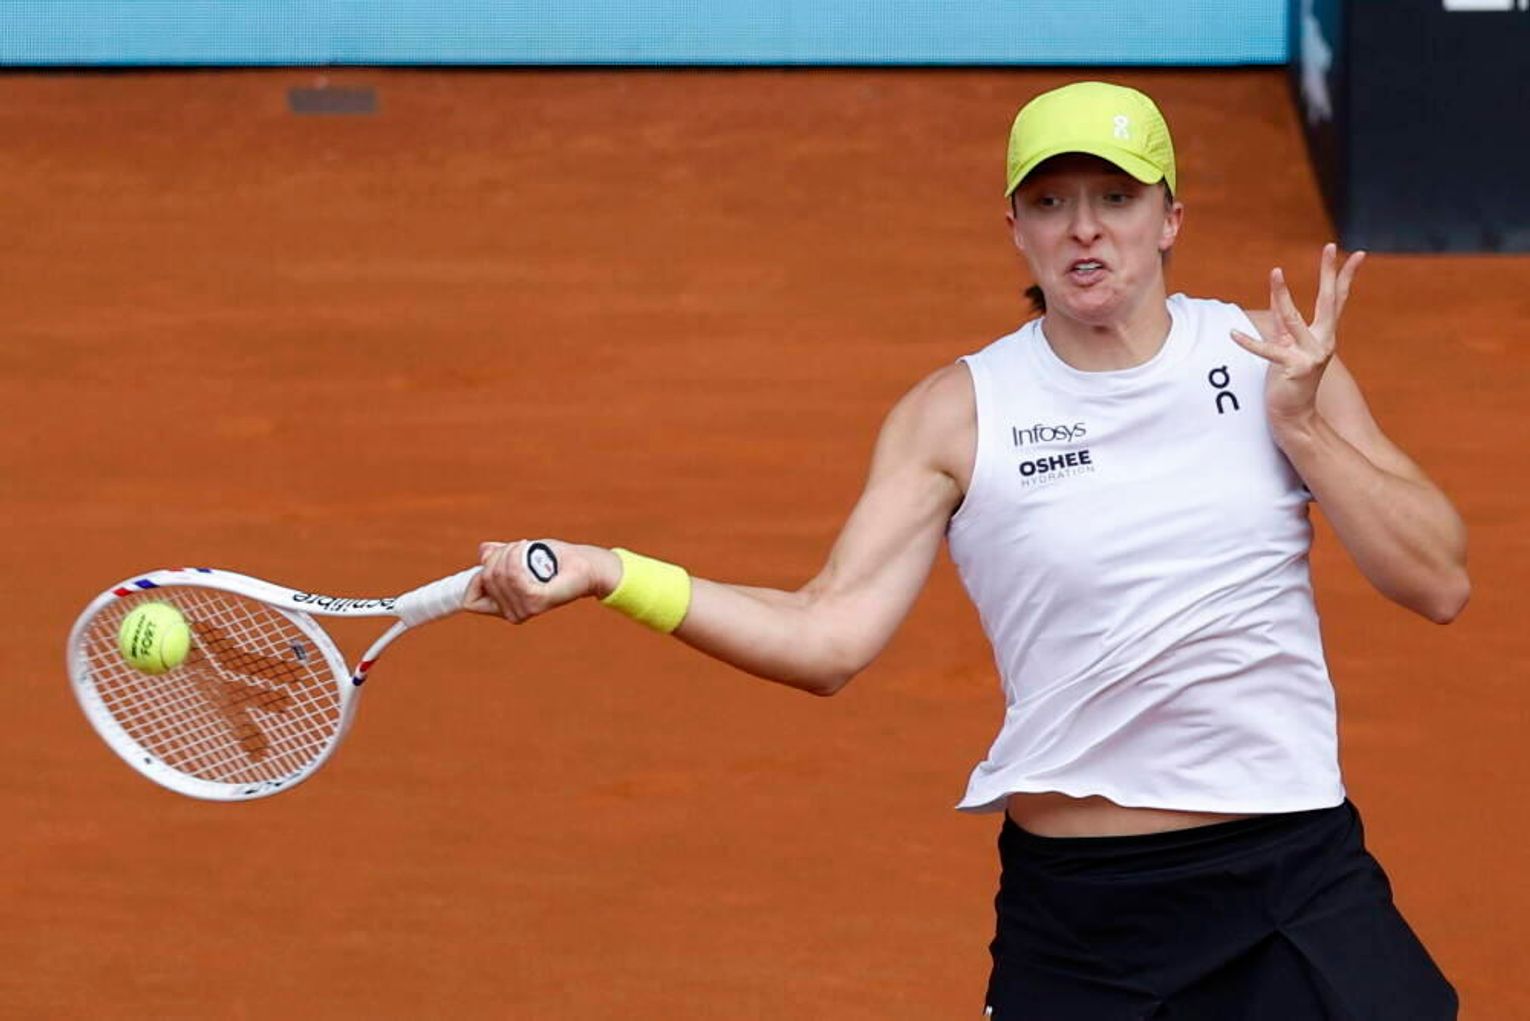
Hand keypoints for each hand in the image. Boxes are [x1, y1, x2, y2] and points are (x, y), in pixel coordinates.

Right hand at [464, 539, 619, 622]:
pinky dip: (517, 555)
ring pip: (497, 574)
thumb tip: (484, 552)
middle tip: (521, 547)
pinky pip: (513, 575)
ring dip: (510, 552)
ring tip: (527, 547)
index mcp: (505, 607)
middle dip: (498, 555)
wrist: (586, 565)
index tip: (491, 560)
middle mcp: (513, 613)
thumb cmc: (555, 560)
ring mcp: (525, 609)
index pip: (469, 600)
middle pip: (485, 579)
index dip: (474, 579)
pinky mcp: (537, 601)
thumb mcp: (520, 554)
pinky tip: (528, 548)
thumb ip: (500, 555)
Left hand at [1231, 242, 1364, 428]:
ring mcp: (1310, 355)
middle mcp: (1324, 341)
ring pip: (1293, 319)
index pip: (1337, 300)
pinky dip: (1248, 343)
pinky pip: (1267, 351)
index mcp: (1325, 334)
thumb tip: (1276, 291)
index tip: (1355, 253)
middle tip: (1331, 247)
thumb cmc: (1290, 379)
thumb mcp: (1288, 343)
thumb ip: (1282, 319)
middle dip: (1329, 273)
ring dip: (1282, 295)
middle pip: (1328, 301)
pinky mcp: (1292, 369)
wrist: (1295, 415)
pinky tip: (1233, 334)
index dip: (1345, 276)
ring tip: (1275, 272)